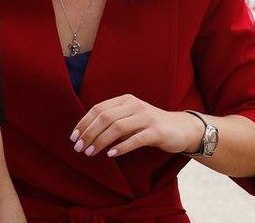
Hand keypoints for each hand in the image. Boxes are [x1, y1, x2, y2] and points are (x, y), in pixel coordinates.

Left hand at [70, 94, 203, 157]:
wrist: (181, 128)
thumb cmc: (150, 126)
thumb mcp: (130, 118)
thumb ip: (112, 121)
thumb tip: (85, 133)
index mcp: (125, 100)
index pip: (98, 108)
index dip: (84, 123)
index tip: (73, 138)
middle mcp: (135, 105)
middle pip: (105, 117)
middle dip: (89, 133)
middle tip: (79, 148)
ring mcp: (146, 117)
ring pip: (118, 127)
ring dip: (101, 141)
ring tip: (91, 153)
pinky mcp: (156, 131)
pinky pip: (135, 138)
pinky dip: (121, 147)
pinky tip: (111, 154)